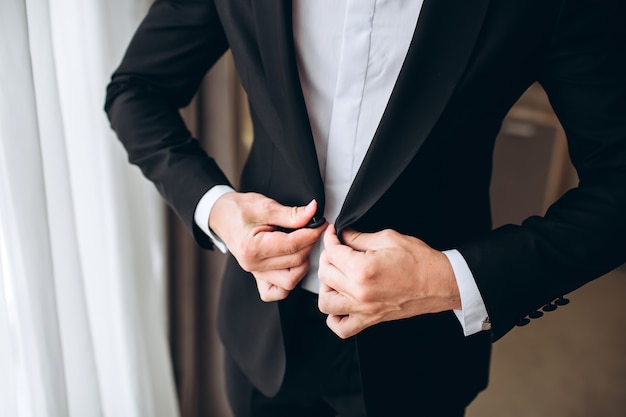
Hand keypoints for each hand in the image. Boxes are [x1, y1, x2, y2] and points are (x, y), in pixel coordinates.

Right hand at [209, 192, 326, 300]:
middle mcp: (253, 264)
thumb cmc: (238, 209)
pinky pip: (276, 292)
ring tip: (303, 246)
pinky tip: (292, 265)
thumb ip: (291, 214)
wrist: (221, 215)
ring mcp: (255, 273)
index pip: (292, 245)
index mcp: (252, 247)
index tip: (321, 224)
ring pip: (289, 281)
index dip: (312, 234)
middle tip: (313, 229)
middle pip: (294, 262)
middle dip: (309, 245)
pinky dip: (287, 284)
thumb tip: (313, 212)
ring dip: (302, 264)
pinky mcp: (258, 276)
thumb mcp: (265, 206)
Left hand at [318, 225, 460, 337]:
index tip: (333, 234)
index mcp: (363, 269)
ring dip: (326, 287)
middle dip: (328, 257)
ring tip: (336, 276)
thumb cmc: (420, 261)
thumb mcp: (387, 238)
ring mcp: (364, 309)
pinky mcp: (370, 320)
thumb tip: (342, 236)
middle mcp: (360, 292)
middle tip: (337, 249)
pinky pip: (341, 328)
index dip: (330, 239)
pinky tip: (340, 302)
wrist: (440, 282)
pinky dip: (334, 318)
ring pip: (325, 302)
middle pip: (325, 274)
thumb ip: (359, 238)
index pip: (332, 253)